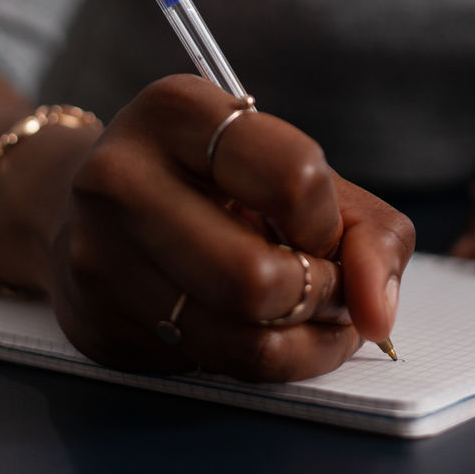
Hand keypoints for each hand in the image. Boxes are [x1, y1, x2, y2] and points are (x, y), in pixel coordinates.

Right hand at [0, 76, 411, 379]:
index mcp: (178, 109)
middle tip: (329, 286)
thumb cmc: (218, 180)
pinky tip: (269, 334)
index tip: (322, 228)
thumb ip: (366, 228)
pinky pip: (210, 364)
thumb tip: (378, 310)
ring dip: (304, 341)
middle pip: (259, 277)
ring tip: (314, 316)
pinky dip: (267, 362)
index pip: (294, 176)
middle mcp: (122, 174)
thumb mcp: (294, 169)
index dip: (328, 222)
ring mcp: (99, 251)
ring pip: (238, 337)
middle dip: (320, 295)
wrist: (99, 204)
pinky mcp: (96, 318)